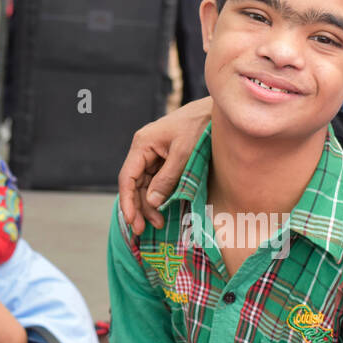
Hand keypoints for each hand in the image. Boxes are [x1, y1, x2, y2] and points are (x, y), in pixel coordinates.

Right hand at [117, 96, 210, 234]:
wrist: (215, 112)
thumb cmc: (199, 128)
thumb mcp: (184, 154)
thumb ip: (167, 178)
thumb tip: (152, 202)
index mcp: (143, 144)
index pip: (127, 177)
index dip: (127, 201)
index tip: (132, 221)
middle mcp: (144, 149)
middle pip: (134, 184)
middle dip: (139, 208)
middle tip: (143, 230)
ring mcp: (153, 154)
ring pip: (145, 185)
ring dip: (149, 205)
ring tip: (158, 223)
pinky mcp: (164, 159)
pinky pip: (156, 181)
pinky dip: (159, 197)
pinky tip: (163, 210)